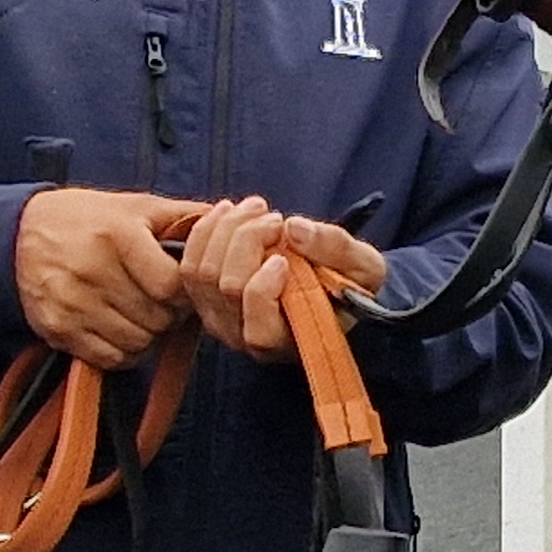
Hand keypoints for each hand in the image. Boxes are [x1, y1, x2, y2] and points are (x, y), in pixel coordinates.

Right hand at [11, 187, 203, 368]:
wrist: (20, 233)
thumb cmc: (90, 219)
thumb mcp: (136, 206)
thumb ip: (184, 214)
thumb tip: (233, 215)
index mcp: (117, 235)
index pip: (172, 286)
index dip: (184, 293)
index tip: (180, 287)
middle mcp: (92, 270)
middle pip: (157, 319)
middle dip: (169, 315)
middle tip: (162, 303)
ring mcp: (71, 302)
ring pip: (137, 342)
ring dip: (149, 335)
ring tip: (141, 313)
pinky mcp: (56, 328)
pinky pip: (110, 357)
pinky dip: (124, 350)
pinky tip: (120, 327)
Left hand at [181, 198, 389, 362]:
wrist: (331, 289)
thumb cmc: (351, 285)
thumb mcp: (363, 268)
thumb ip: (336, 249)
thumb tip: (294, 228)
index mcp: (285, 342)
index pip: (258, 329)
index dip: (265, 287)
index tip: (285, 256)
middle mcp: (243, 338)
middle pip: (225, 287)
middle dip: (248, 239)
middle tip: (275, 217)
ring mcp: (217, 318)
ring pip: (201, 271)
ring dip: (226, 228)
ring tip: (257, 208)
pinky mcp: (202, 296)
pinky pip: (188, 262)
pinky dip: (205, 229)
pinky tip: (229, 210)